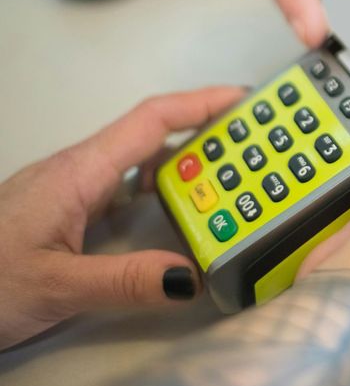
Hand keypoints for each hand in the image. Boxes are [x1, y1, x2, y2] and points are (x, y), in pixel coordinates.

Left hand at [0, 86, 244, 349]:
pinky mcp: (68, 211)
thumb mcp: (56, 286)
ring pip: (142, 162)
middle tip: (256, 144)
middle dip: (208, 133)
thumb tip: (193, 276)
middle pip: (155, 136)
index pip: (152, 120)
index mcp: (80, 172)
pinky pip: (127, 187)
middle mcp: (80, 172)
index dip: (203, 103)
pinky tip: (180, 210)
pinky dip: (163, 189)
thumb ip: (126, 281)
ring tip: (232, 178)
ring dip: (188, 164)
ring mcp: (73, 190)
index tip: (247, 100)